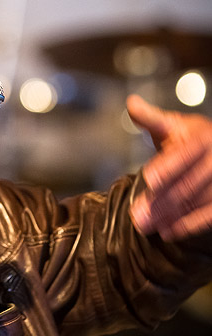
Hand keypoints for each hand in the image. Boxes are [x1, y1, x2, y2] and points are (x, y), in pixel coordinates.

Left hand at [127, 94, 211, 240]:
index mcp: (203, 139)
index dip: (167, 167)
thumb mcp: (174, 124)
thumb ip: (152, 118)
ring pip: (196, 202)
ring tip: (146, 226)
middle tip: (137, 215)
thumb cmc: (192, 137)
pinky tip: (168, 232)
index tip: (149, 178)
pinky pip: (209, 216)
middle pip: (187, 184)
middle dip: (161, 201)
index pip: (184, 155)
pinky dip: (189, 226)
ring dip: (170, 216)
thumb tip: (131, 103)